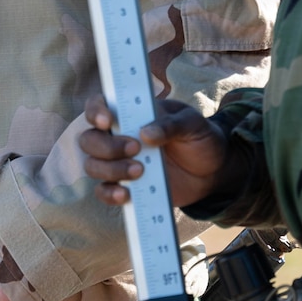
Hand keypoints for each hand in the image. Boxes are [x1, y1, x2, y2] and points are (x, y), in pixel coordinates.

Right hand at [78, 94, 243, 208]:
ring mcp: (119, 163)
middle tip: (135, 149)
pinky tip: (126, 195)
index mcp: (129, 113)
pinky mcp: (125, 187)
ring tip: (139, 172)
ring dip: (110, 169)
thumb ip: (171, 125)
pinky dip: (110, 194)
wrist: (212, 171)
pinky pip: (104, 192)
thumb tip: (146, 133)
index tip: (108, 120)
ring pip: (92, 165)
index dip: (95, 111)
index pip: (98, 106)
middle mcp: (117, 136)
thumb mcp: (193, 123)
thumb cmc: (198, 138)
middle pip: (89, 139)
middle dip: (106, 146)